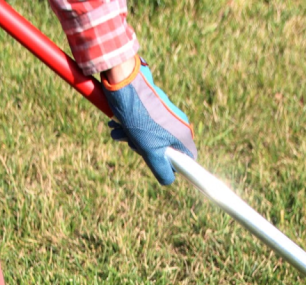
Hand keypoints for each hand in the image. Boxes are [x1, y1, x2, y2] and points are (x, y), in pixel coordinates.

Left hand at [101, 56, 196, 184]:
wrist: (125, 83)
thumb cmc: (140, 118)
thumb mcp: (150, 150)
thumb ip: (161, 169)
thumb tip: (168, 180)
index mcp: (182, 135)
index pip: (188, 160)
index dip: (175, 168)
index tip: (161, 168)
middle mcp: (177, 125)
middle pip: (165, 150)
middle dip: (145, 151)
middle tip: (133, 144)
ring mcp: (165, 116)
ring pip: (150, 138)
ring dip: (132, 139)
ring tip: (120, 131)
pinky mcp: (153, 108)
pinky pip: (143, 126)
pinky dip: (130, 128)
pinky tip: (117, 124)